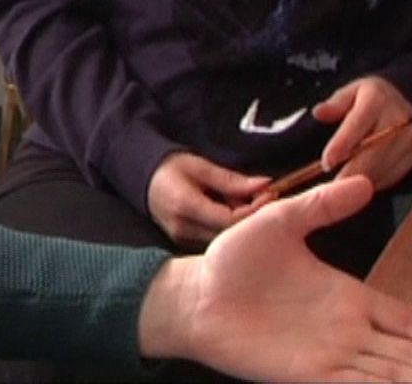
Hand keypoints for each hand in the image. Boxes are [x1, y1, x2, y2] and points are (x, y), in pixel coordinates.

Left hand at [140, 177, 411, 381]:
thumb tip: (361, 181)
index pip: (405, 319)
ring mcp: (329, 358)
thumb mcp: (280, 222)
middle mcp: (346, 333)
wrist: (196, 295)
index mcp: (347, 299)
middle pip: (410, 355)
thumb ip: (320, 206)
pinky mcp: (307, 376)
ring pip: (393, 375)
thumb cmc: (235, 261)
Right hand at [147, 151, 268, 247]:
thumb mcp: (201, 166)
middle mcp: (183, 228)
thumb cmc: (171, 167)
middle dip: (251, 218)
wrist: (141, 177)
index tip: (270, 194)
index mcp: (186, 206)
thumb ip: (232, 180)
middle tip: (263, 198)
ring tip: (243, 202)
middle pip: (229, 234)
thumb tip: (264, 185)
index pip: (230, 220)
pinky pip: (214, 241)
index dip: (255, 210)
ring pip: (223, 240)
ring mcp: (181, 240)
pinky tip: (229, 211)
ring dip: (239, 224)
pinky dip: (227, 228)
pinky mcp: (183, 244)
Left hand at [311, 76, 411, 193]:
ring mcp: (409, 139)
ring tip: (341, 188)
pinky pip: (392, 176)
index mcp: (377, 99)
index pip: (357, 124)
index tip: (327, 162)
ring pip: (382, 169)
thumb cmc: (371, 100)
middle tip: (331, 188)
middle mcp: (398, 119)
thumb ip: (335, 104)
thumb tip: (319, 112)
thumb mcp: (350, 93)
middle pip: (373, 153)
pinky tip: (359, 184)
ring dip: (360, 181)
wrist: (405, 103)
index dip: (341, 145)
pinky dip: (373, 183)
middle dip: (350, 173)